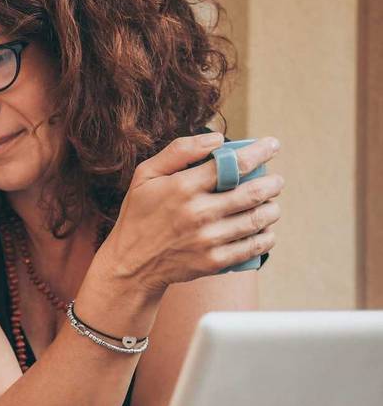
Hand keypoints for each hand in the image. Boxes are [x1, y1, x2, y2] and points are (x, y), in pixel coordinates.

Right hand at [100, 132, 281, 293]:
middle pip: (253, 193)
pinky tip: (264, 230)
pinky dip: (265, 237)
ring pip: (257, 220)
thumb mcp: (145, 176)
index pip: (233, 165)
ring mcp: (208, 239)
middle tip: (275, 181)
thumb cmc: (139, 215)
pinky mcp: (214, 261)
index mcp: (183, 187)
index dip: (260, 152)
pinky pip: (252, 247)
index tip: (272, 145)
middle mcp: (198, 213)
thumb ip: (179, 151)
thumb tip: (217, 139)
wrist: (129, 265)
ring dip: (272, 209)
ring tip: (270, 205)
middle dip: (272, 183)